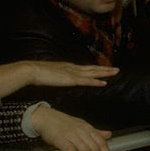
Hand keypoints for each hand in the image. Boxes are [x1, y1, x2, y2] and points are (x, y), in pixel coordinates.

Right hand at [0, 61, 118, 97]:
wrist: (32, 71)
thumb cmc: (38, 74)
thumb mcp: (51, 75)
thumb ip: (57, 77)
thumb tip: (58, 79)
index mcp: (68, 67)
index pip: (85, 68)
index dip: (95, 69)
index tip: (104, 69)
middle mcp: (73, 68)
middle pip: (93, 69)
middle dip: (105, 69)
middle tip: (117, 69)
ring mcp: (73, 73)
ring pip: (93, 72)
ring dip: (105, 73)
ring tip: (115, 72)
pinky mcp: (71, 79)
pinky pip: (87, 81)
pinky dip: (96, 82)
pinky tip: (104, 83)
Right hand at [29, 106, 113, 150]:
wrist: (46, 118)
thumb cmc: (63, 123)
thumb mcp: (82, 125)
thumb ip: (95, 132)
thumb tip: (108, 135)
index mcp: (88, 128)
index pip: (101, 142)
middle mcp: (81, 131)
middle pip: (94, 148)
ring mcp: (71, 135)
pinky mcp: (60, 139)